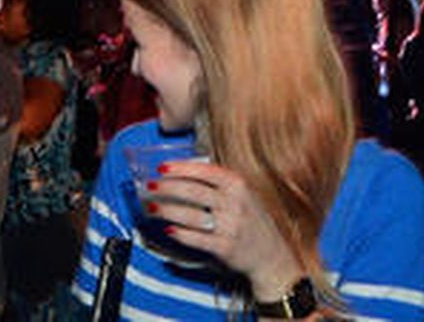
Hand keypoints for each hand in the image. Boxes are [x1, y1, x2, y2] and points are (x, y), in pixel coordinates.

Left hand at [139, 160, 303, 301]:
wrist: (272, 256)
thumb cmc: (251, 219)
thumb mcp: (242, 193)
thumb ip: (218, 181)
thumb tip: (182, 170)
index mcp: (238, 184)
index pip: (204, 171)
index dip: (181, 168)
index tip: (162, 167)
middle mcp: (235, 203)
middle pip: (193, 192)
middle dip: (167, 188)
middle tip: (150, 186)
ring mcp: (231, 226)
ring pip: (191, 215)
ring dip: (167, 211)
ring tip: (152, 208)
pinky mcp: (225, 247)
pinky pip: (196, 238)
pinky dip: (180, 233)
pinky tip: (168, 229)